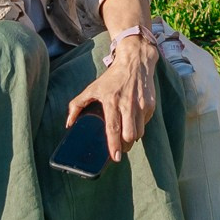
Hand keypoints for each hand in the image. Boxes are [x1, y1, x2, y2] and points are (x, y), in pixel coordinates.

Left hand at [66, 34, 158, 159]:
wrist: (135, 62)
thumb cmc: (112, 78)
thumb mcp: (92, 88)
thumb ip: (77, 105)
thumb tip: (69, 123)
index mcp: (111, 101)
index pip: (113, 128)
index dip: (114, 145)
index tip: (115, 157)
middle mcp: (128, 104)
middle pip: (129, 135)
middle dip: (125, 146)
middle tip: (120, 149)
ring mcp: (141, 105)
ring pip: (139, 132)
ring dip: (132, 138)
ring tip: (125, 136)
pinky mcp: (150, 105)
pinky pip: (145, 123)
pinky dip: (139, 126)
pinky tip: (132, 120)